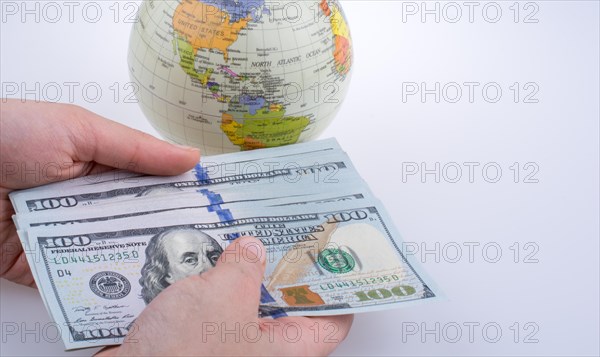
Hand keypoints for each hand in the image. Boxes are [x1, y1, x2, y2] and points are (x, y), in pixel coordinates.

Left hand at [0, 99, 199, 285]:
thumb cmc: (7, 134)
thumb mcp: (78, 130)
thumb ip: (136, 149)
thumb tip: (192, 157)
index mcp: (101, 167)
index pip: (153, 184)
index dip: (185, 196)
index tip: (219, 210)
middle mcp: (88, 202)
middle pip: (138, 224)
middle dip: (171, 237)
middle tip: (211, 251)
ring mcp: (67, 236)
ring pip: (113, 255)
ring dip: (141, 266)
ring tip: (183, 279)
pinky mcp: (42, 267)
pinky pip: (78, 282)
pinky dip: (101, 291)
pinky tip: (135, 297)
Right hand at [97, 237, 352, 355]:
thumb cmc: (184, 355)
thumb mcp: (223, 297)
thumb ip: (244, 267)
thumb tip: (251, 249)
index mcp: (288, 349)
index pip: (333, 321)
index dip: (336, 288)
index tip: (332, 256)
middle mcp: (263, 352)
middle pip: (285, 305)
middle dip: (277, 267)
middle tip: (275, 231)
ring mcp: (229, 348)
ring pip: (243, 305)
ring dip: (236, 273)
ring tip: (234, 236)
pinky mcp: (198, 345)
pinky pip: (211, 310)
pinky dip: (207, 286)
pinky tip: (197, 260)